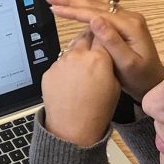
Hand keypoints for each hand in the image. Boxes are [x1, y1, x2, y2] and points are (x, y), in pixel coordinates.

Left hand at [41, 30, 119, 147]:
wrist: (72, 129)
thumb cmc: (96, 111)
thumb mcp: (115, 86)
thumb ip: (110, 64)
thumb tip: (106, 53)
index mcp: (99, 58)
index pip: (102, 33)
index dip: (104, 34)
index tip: (105, 36)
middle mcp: (78, 56)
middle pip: (85, 36)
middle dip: (90, 39)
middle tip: (94, 50)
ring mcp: (61, 63)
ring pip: (71, 49)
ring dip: (76, 54)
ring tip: (81, 72)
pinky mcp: (49, 72)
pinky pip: (59, 64)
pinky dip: (64, 68)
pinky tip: (69, 83)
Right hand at [46, 0, 163, 102]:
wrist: (153, 83)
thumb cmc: (140, 77)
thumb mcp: (127, 63)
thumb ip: (112, 41)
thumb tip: (95, 20)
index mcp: (130, 26)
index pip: (96, 14)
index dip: (74, 11)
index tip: (55, 9)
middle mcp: (130, 17)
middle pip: (96, 2)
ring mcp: (127, 18)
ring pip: (98, 1)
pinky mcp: (123, 23)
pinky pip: (102, 7)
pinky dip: (86, 1)